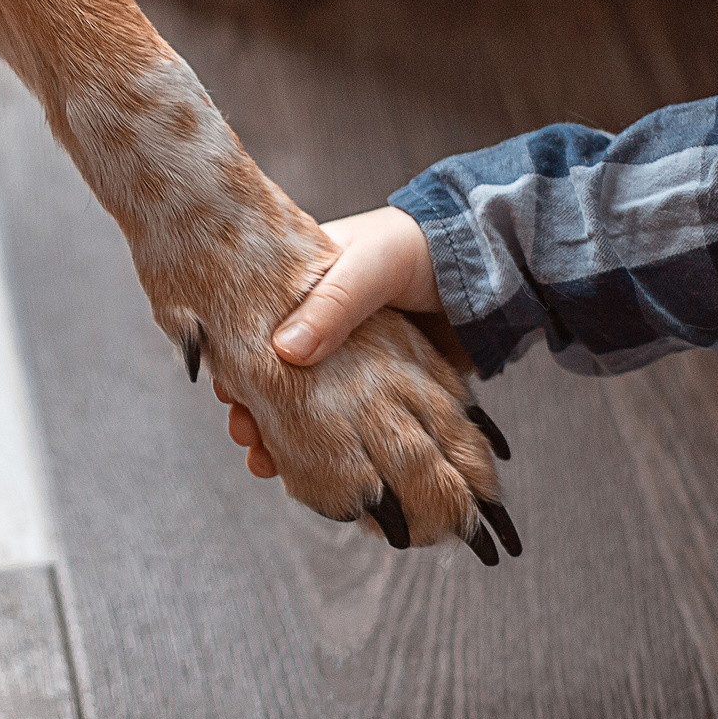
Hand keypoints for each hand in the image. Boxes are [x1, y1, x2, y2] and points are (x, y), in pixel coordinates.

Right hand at [219, 206, 439, 479]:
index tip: (229, 394)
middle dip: (255, 412)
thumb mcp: (372, 264)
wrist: (488, 266)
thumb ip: (335, 303)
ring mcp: (348, 363)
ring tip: (270, 464)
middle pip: (272, 377)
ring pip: (305, 407)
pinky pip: (350, 426)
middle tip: (249, 438)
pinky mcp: (381, 390)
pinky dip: (334, 452)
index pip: (252, 330)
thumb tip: (285, 352)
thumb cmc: (420, 246)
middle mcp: (317, 328)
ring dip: (286, 439)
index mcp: (300, 288)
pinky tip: (317, 472)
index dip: (236, 365)